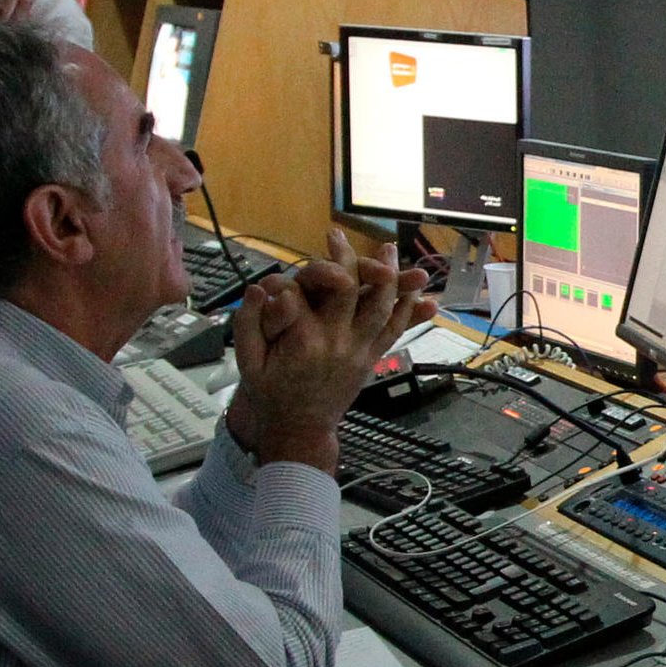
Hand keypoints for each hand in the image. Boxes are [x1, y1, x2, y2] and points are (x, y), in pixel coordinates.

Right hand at [226, 229, 433, 471]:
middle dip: (346, 258)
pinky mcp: (373, 357)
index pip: (302, 291)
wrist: (300, 430)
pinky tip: (417, 291)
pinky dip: (407, 308)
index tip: (283, 276)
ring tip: (386, 249)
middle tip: (335, 236)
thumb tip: (260, 288)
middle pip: (350, 288)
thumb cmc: (271, 395)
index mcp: (303, 340)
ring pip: (382, 305)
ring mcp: (360, 349)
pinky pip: (395, 328)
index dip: (293, 277)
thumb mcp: (248, 363)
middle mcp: (337, 341)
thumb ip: (250, 323)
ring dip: (388, 275)